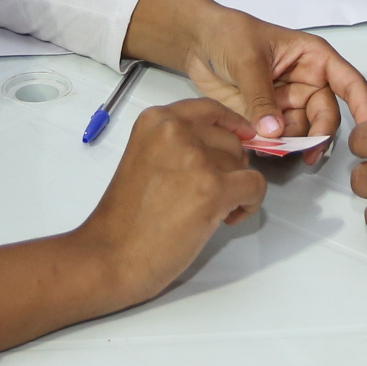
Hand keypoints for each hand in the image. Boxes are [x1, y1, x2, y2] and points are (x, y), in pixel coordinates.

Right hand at [66, 99, 267, 307]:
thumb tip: (227, 149)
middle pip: (230, 140)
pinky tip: (228, 218)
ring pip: (243, 165)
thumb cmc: (126, 218)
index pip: (209, 109)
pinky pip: (255, 185)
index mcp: (156, 120)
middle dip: (230, 168)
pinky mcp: (212, 188)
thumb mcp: (146, 160)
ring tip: (213, 211)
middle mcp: (175, 130)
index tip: (242, 137)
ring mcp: (194, 158)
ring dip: (237, 188)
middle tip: (211, 195)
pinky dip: (250, 203)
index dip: (231, 124)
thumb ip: (179, 146)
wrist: (111, 256)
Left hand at [125, 0, 366, 146]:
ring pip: (303, 131)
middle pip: (326, 115)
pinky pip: (280, 137)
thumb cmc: (228, 34)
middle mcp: (306, 82)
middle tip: (305, 155)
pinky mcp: (268, 117)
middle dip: (317, 135)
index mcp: (313, 58)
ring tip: (271, 148)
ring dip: (292, 144)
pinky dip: (273, 146)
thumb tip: (275, 133)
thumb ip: (261, 97)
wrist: (195, 41)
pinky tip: (261, 147)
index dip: (363, 105)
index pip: (348, 82)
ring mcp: (287, 101)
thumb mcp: (247, 60)